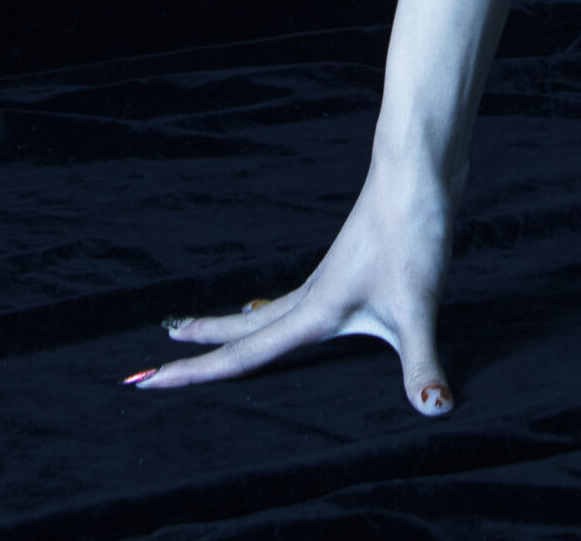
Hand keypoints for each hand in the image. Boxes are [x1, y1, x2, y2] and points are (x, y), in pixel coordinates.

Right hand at [124, 161, 457, 415]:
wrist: (420, 168)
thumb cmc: (413, 231)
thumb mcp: (419, 306)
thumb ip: (422, 363)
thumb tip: (435, 411)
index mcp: (314, 311)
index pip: (242, 354)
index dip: (194, 373)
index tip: (145, 380)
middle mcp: (313, 294)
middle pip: (243, 329)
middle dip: (200, 349)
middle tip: (153, 362)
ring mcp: (331, 273)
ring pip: (268, 308)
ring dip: (232, 323)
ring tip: (200, 328)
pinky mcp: (352, 257)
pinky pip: (298, 293)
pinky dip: (273, 307)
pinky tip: (289, 305)